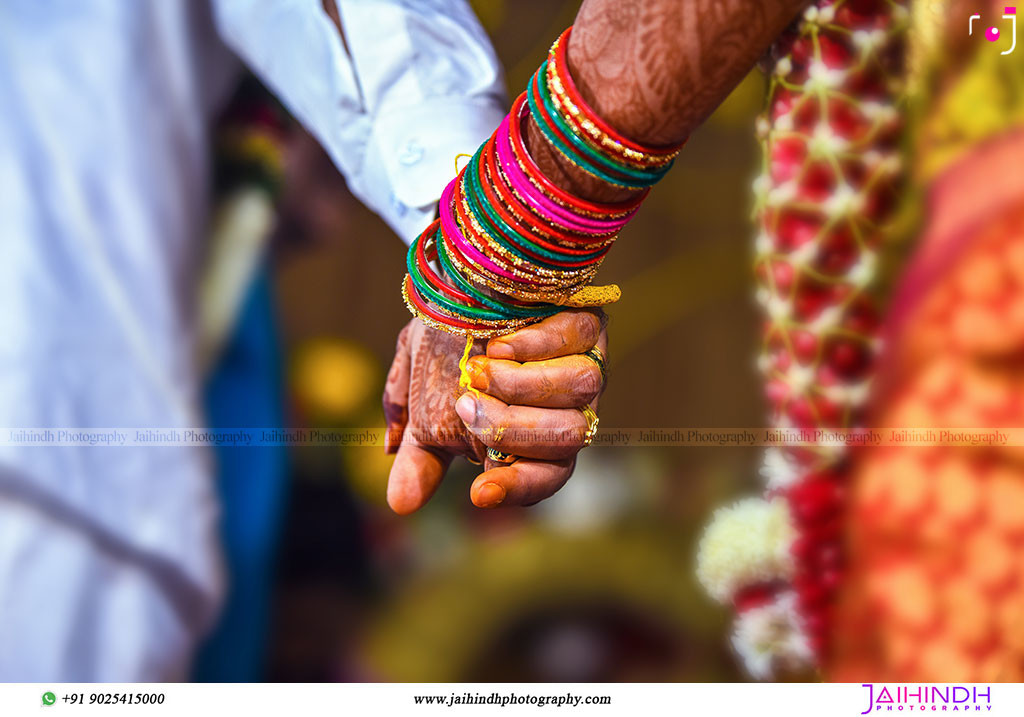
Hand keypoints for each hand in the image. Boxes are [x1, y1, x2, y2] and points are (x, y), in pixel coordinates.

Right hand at [383, 310, 605, 513]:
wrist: (454, 280)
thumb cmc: (443, 347)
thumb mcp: (421, 404)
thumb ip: (419, 454)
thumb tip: (401, 503)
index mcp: (532, 436)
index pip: (543, 477)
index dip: (516, 490)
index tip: (478, 494)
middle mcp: (565, 406)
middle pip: (566, 442)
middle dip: (512, 429)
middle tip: (466, 406)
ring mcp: (580, 363)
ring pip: (582, 393)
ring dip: (523, 384)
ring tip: (481, 366)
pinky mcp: (588, 323)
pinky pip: (581, 341)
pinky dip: (539, 344)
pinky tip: (502, 341)